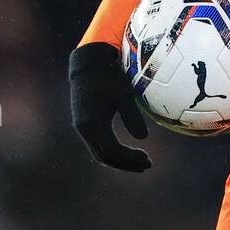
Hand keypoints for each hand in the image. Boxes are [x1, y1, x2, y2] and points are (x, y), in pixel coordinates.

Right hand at [69, 42, 151, 171]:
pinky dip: (111, 152)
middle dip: (126, 164)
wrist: (87, 64)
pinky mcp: (82, 123)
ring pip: (99, 153)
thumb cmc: (108, 76)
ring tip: (140, 162)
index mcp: (94, 122)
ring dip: (119, 160)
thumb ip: (132, 116)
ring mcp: (81, 127)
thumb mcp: (124, 94)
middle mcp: (84, 128)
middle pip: (105, 157)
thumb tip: (144, 138)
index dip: (130, 159)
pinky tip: (126, 152)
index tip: (147, 159)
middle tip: (147, 165)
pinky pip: (97, 145)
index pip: (112, 151)